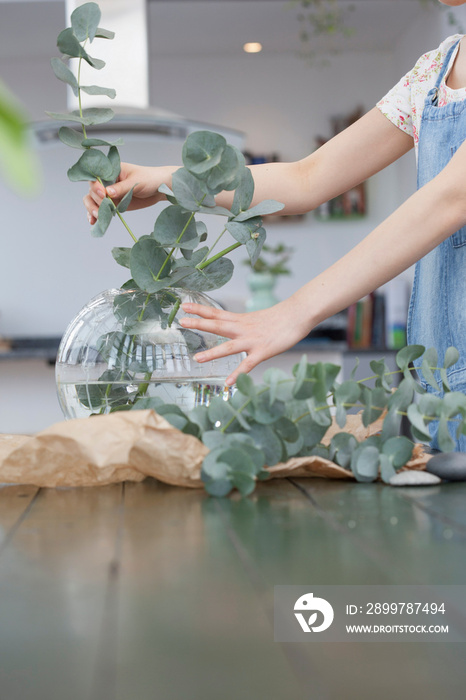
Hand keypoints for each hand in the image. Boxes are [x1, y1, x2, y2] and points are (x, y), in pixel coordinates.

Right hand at [83, 162, 177, 224]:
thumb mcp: (136, 182)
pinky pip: (101, 209)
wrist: (160, 189)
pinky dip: (96, 215)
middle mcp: (108, 182)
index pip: (97, 177)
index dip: (96, 186)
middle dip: (95, 200)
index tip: (103, 194)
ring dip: (92, 208)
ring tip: (97, 216)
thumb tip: (107, 193)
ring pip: (93, 200)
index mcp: (112, 171)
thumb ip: (121, 188)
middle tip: (103, 208)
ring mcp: (110, 194)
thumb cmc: (149, 179)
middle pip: (92, 190)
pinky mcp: (114, 204)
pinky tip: (94, 221)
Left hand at [179, 299, 311, 384]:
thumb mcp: (256, 319)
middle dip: (199, 324)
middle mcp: (243, 329)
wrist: (298, 315)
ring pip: (229, 347)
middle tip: (182, 321)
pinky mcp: (262, 352)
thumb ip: (243, 325)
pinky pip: (247, 365)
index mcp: (241, 320)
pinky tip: (228, 383)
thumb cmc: (280, 318)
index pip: (217, 313)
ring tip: (197, 359)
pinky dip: (238, 374)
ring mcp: (252, 341)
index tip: (184, 306)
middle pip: (218, 325)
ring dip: (212, 353)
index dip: (200, 310)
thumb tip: (234, 329)